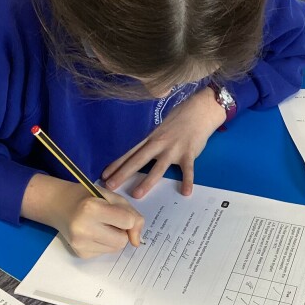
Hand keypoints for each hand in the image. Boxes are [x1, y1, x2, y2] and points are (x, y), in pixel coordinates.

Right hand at [21, 174, 144, 258]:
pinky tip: (93, 233)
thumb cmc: (88, 197)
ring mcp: (80, 244)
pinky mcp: (80, 254)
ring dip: (114, 238)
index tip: (119, 212)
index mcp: (92, 209)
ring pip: (115, 249)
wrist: (59, 205)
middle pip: (122, 240)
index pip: (128, 222)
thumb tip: (137, 241)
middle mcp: (84, 229)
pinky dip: (105, 243)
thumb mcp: (112, 197)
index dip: (129, 218)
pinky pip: (105, 253)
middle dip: (122, 231)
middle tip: (110, 220)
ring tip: (100, 226)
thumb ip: (131, 214)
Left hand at [102, 87, 226, 198]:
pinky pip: (188, 170)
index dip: (116, 164)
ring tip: (137, 194)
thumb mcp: (161, 131)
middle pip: (138, 161)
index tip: (104, 175)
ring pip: (158, 168)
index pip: (130, 153)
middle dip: (123, 174)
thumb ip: (152, 144)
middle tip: (110, 186)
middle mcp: (159, 144)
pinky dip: (187, 181)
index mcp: (151, 139)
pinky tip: (185, 192)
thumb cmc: (180, 120)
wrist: (200, 110)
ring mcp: (173, 149)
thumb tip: (140, 157)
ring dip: (147, 181)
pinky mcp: (189, 153)